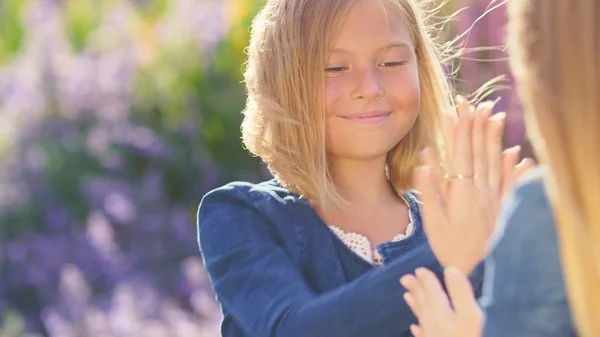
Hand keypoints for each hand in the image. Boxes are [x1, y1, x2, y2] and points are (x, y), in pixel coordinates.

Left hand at [400, 267, 482, 336]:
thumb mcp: (472, 319)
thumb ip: (461, 295)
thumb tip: (450, 269)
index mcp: (443, 316)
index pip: (433, 293)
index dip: (427, 281)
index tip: (419, 269)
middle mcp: (434, 327)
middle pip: (424, 305)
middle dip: (417, 290)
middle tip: (405, 278)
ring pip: (422, 320)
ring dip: (415, 307)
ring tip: (406, 296)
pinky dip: (420, 331)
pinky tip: (415, 328)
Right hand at [414, 96, 533, 272]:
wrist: (476, 270)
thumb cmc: (449, 247)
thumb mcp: (433, 221)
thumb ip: (430, 190)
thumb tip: (426, 159)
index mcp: (462, 192)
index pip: (462, 154)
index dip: (462, 130)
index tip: (462, 109)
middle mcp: (481, 190)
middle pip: (480, 152)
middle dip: (478, 126)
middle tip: (478, 103)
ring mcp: (494, 198)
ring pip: (495, 162)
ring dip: (494, 139)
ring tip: (496, 117)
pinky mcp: (501, 208)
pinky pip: (510, 183)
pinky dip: (514, 167)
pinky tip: (518, 154)